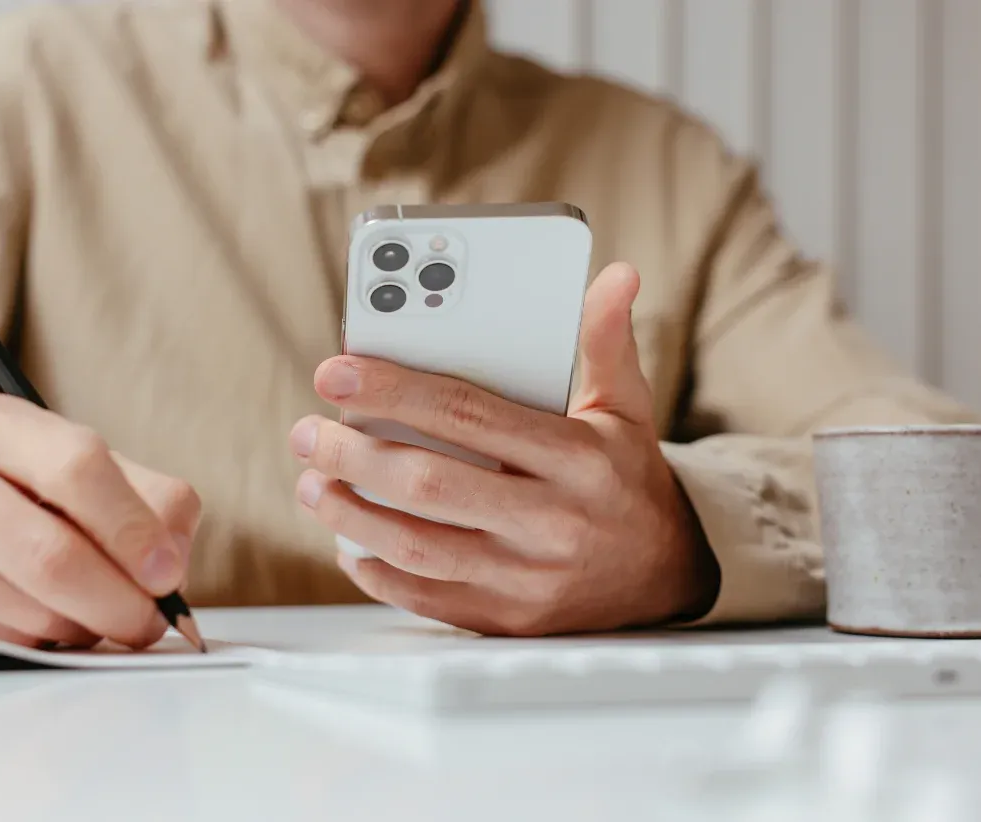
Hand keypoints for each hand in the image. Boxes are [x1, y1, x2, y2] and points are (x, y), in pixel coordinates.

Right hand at [0, 392, 199, 648]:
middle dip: (116, 602)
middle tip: (146, 622)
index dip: (132, 529)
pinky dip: (31, 649)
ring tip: (84, 614)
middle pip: (50, 553)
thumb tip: (170, 566)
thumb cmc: (28, 502)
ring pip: (24, 610)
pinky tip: (31, 626)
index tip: (167, 574)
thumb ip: (154, 506)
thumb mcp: (96, 478)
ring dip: (76, 628)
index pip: (76, 466)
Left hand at [289, 263, 719, 635]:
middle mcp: (553, 520)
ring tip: (313, 483)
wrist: (671, 574)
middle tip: (309, 432)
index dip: (394, 391)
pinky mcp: (511, 618)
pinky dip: (378, 573)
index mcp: (576, 457)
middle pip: (430, 483)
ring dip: (352, 515)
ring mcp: (530, 577)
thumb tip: (616, 277)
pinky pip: (428, 598)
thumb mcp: (626, 407)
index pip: (468, 414)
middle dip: (354, 455)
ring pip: (419, 546)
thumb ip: (605, 342)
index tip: (336, 373)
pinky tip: (349, 544)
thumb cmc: (627, 479)